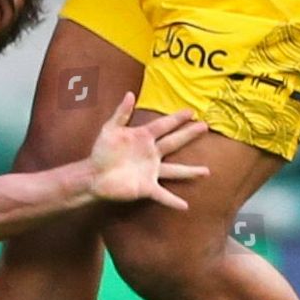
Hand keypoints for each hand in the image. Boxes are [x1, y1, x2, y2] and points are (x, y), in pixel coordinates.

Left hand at [87, 94, 207, 208]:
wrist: (93, 175)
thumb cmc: (101, 151)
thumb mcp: (109, 129)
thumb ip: (121, 113)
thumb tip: (130, 94)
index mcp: (143, 138)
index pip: (163, 125)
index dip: (176, 118)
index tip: (191, 112)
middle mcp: (151, 154)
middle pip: (173, 142)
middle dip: (188, 135)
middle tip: (204, 126)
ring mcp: (151, 171)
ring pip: (175, 170)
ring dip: (191, 171)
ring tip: (207, 172)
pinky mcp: (146, 187)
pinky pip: (162, 195)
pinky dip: (173, 201)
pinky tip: (185, 206)